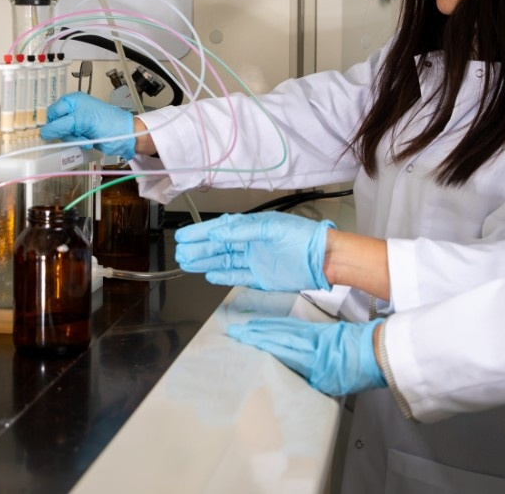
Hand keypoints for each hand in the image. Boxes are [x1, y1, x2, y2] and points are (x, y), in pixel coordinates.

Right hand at [40, 92, 135, 159]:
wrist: (124, 136)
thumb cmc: (106, 123)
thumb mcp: (81, 122)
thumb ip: (60, 126)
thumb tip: (42, 132)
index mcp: (72, 100)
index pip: (52, 112)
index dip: (53, 123)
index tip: (57, 133)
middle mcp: (72, 109)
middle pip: (56, 124)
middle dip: (66, 133)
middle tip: (77, 135)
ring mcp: (76, 122)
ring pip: (62, 134)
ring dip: (73, 139)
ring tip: (86, 140)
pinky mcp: (80, 133)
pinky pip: (70, 140)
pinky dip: (78, 143)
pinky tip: (88, 142)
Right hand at [174, 211, 333, 291]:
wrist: (323, 260)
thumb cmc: (302, 238)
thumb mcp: (271, 228)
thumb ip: (242, 230)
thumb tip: (218, 231)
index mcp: (252, 228)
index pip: (220, 230)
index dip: (200, 233)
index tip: (183, 237)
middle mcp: (251, 244)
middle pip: (218, 246)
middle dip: (199, 249)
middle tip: (180, 253)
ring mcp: (255, 261)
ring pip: (224, 261)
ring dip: (206, 261)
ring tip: (187, 263)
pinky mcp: (261, 277)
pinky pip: (237, 276)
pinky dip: (223, 275)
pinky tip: (209, 274)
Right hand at [227, 317, 386, 396]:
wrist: (379, 352)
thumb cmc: (358, 370)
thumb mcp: (329, 384)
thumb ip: (305, 379)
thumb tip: (286, 378)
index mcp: (308, 354)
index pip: (275, 345)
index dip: (255, 341)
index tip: (238, 337)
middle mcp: (309, 340)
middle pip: (276, 333)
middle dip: (255, 331)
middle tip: (236, 329)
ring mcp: (315, 333)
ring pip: (284, 327)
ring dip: (265, 326)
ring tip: (249, 325)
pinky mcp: (321, 330)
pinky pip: (295, 326)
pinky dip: (280, 324)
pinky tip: (275, 325)